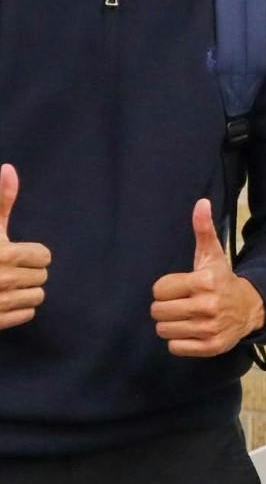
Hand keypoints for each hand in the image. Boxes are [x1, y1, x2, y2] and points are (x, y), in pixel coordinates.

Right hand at [0, 164, 50, 330]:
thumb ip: (1, 201)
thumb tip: (8, 168)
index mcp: (2, 254)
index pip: (44, 256)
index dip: (31, 254)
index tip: (14, 253)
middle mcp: (2, 279)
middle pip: (42, 276)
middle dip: (28, 272)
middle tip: (6, 269)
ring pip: (37, 297)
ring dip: (24, 292)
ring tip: (3, 286)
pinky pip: (26, 316)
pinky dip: (16, 310)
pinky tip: (0, 302)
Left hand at [150, 199, 265, 356]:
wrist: (250, 308)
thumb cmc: (223, 280)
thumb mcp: (212, 256)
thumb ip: (203, 230)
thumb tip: (201, 202)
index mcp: (204, 281)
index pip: (159, 289)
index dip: (167, 288)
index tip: (182, 287)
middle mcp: (207, 306)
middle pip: (158, 311)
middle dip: (167, 307)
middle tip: (183, 303)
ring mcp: (209, 328)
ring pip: (164, 330)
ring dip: (172, 324)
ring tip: (187, 317)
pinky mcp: (210, 347)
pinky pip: (174, 347)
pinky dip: (180, 341)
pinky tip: (194, 330)